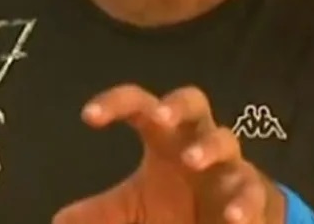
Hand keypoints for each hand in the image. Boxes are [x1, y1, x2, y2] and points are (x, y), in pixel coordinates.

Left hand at [53, 85, 284, 223]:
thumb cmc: (177, 207)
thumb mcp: (135, 209)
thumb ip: (102, 213)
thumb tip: (59, 221)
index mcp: (166, 138)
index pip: (140, 106)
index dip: (116, 103)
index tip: (88, 116)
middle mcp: (197, 141)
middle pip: (194, 102)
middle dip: (178, 105)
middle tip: (160, 117)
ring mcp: (228, 165)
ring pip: (226, 140)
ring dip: (208, 148)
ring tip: (192, 160)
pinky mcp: (254, 194)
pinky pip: (253, 190)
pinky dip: (245, 202)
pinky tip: (233, 217)